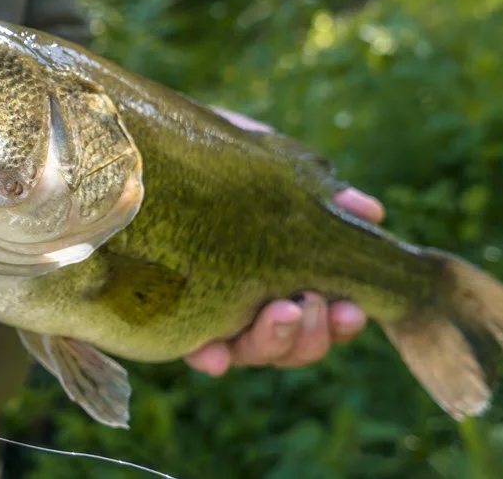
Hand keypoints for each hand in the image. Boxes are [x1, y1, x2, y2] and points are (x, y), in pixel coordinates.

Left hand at [184, 108, 384, 375]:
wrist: (132, 147)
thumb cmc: (208, 154)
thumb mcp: (262, 163)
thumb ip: (310, 187)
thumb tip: (370, 210)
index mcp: (280, 270)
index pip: (323, 313)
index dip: (342, 323)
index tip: (353, 307)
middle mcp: (249, 298)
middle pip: (291, 343)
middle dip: (309, 335)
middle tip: (309, 306)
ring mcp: (210, 308)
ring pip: (250, 351)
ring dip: (271, 342)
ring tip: (279, 312)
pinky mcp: (166, 312)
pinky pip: (189, 346)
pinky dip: (208, 354)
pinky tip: (214, 353)